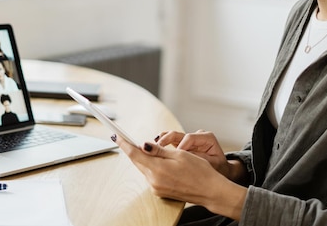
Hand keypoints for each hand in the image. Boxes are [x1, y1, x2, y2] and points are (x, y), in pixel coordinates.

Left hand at [113, 136, 245, 218]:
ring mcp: (156, 188)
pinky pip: (150, 175)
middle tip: (125, 138)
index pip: (135, 154)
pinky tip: (156, 161)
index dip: (124, 144)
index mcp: (158, 170)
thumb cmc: (199, 171)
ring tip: (145, 148)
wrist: (210, 191)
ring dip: (143, 158)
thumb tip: (143, 145)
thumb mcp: (179, 155)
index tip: (116, 136)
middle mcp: (154, 181)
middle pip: (137, 162)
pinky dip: (150, 166)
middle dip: (132, 150)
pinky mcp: (160, 191)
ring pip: (144, 168)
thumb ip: (159, 150)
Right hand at [156, 130, 242, 180]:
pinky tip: (154, 150)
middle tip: (157, 149)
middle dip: (166, 140)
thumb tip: (183, 155)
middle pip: (178, 134)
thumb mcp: (212, 164)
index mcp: (207, 138)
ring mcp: (189, 139)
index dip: (180, 146)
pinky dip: (162, 145)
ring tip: (153, 148)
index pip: (189, 138)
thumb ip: (198, 159)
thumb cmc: (218, 169)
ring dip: (162, 141)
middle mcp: (197, 136)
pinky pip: (170, 142)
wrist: (220, 172)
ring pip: (172, 136)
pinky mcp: (182, 144)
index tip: (174, 156)